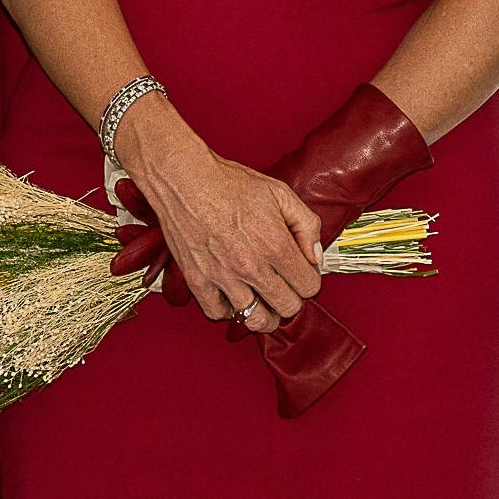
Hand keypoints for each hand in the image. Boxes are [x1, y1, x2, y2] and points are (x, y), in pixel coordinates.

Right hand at [116, 107, 321, 330]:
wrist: (183, 179)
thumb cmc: (228, 183)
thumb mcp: (280, 193)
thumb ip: (307, 225)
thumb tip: (315, 256)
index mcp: (275, 245)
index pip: (309, 287)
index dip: (309, 279)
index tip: (300, 272)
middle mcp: (251, 266)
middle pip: (288, 307)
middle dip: (292, 298)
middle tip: (284, 286)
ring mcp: (223, 276)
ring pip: (256, 319)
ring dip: (265, 312)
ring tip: (264, 300)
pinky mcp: (197, 280)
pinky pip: (218, 313)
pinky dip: (229, 310)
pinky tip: (233, 296)